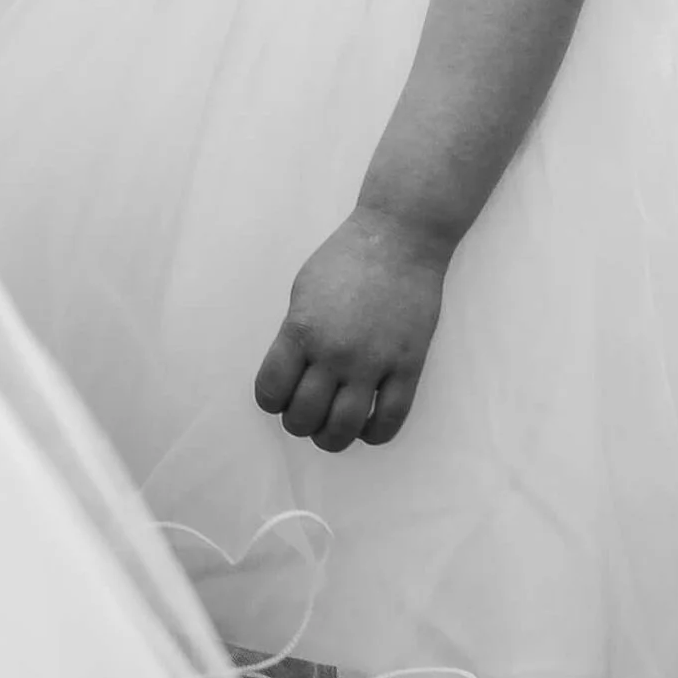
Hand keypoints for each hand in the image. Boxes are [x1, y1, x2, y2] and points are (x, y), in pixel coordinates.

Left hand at [253, 206, 449, 450]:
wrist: (399, 240)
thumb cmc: (345, 258)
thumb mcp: (302, 292)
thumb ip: (295, 335)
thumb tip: (292, 374)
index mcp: (301, 331)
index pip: (270, 390)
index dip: (270, 401)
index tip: (278, 397)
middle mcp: (333, 353)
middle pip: (303, 417)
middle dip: (298, 422)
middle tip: (305, 413)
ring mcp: (372, 363)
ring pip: (343, 428)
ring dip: (330, 437)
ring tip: (331, 428)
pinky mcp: (407, 367)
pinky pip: (389, 421)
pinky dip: (372, 434)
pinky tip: (365, 426)